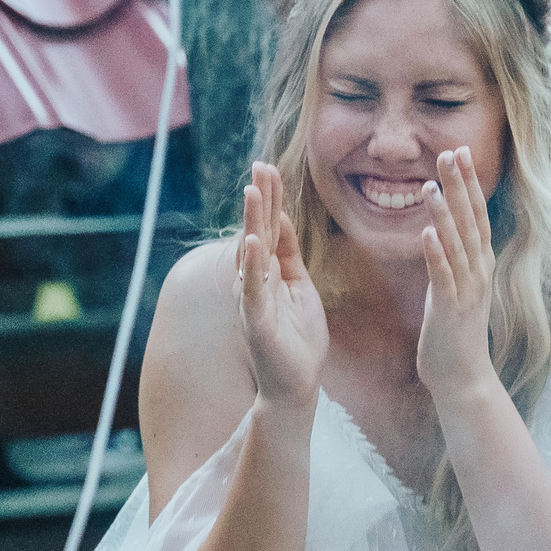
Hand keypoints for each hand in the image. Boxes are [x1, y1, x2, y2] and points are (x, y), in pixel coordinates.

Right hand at [236, 162, 326, 413]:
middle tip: (260, 165)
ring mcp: (252, 299)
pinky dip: (252, 265)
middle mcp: (254, 280)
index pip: (268, 227)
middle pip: (257, 231)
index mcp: (267, 271)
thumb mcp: (299, 286)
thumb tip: (282, 219)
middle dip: (260, 198)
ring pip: (251, 253)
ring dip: (252, 221)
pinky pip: (253, 288)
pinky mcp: (257, 320)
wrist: (296, 385)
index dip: (270, 198)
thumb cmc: (298, 338)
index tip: (269, 167)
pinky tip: (252, 241)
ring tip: (252, 191)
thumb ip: (288, 254)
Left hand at [416, 146, 498, 407]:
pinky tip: (425, 232)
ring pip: (456, 245)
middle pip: (470, 221)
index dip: (469, 183)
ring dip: (444, 215)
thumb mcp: (456, 286)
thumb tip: (443, 230)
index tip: (459, 152)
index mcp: (479, 264)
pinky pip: (442, 277)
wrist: (462, 378)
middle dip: (460, 186)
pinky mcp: (450, 310)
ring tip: (431, 186)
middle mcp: (478, 272)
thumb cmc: (454, 333)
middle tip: (451, 152)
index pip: (476, 214)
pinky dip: (435, 253)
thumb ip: (453, 258)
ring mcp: (467, 291)